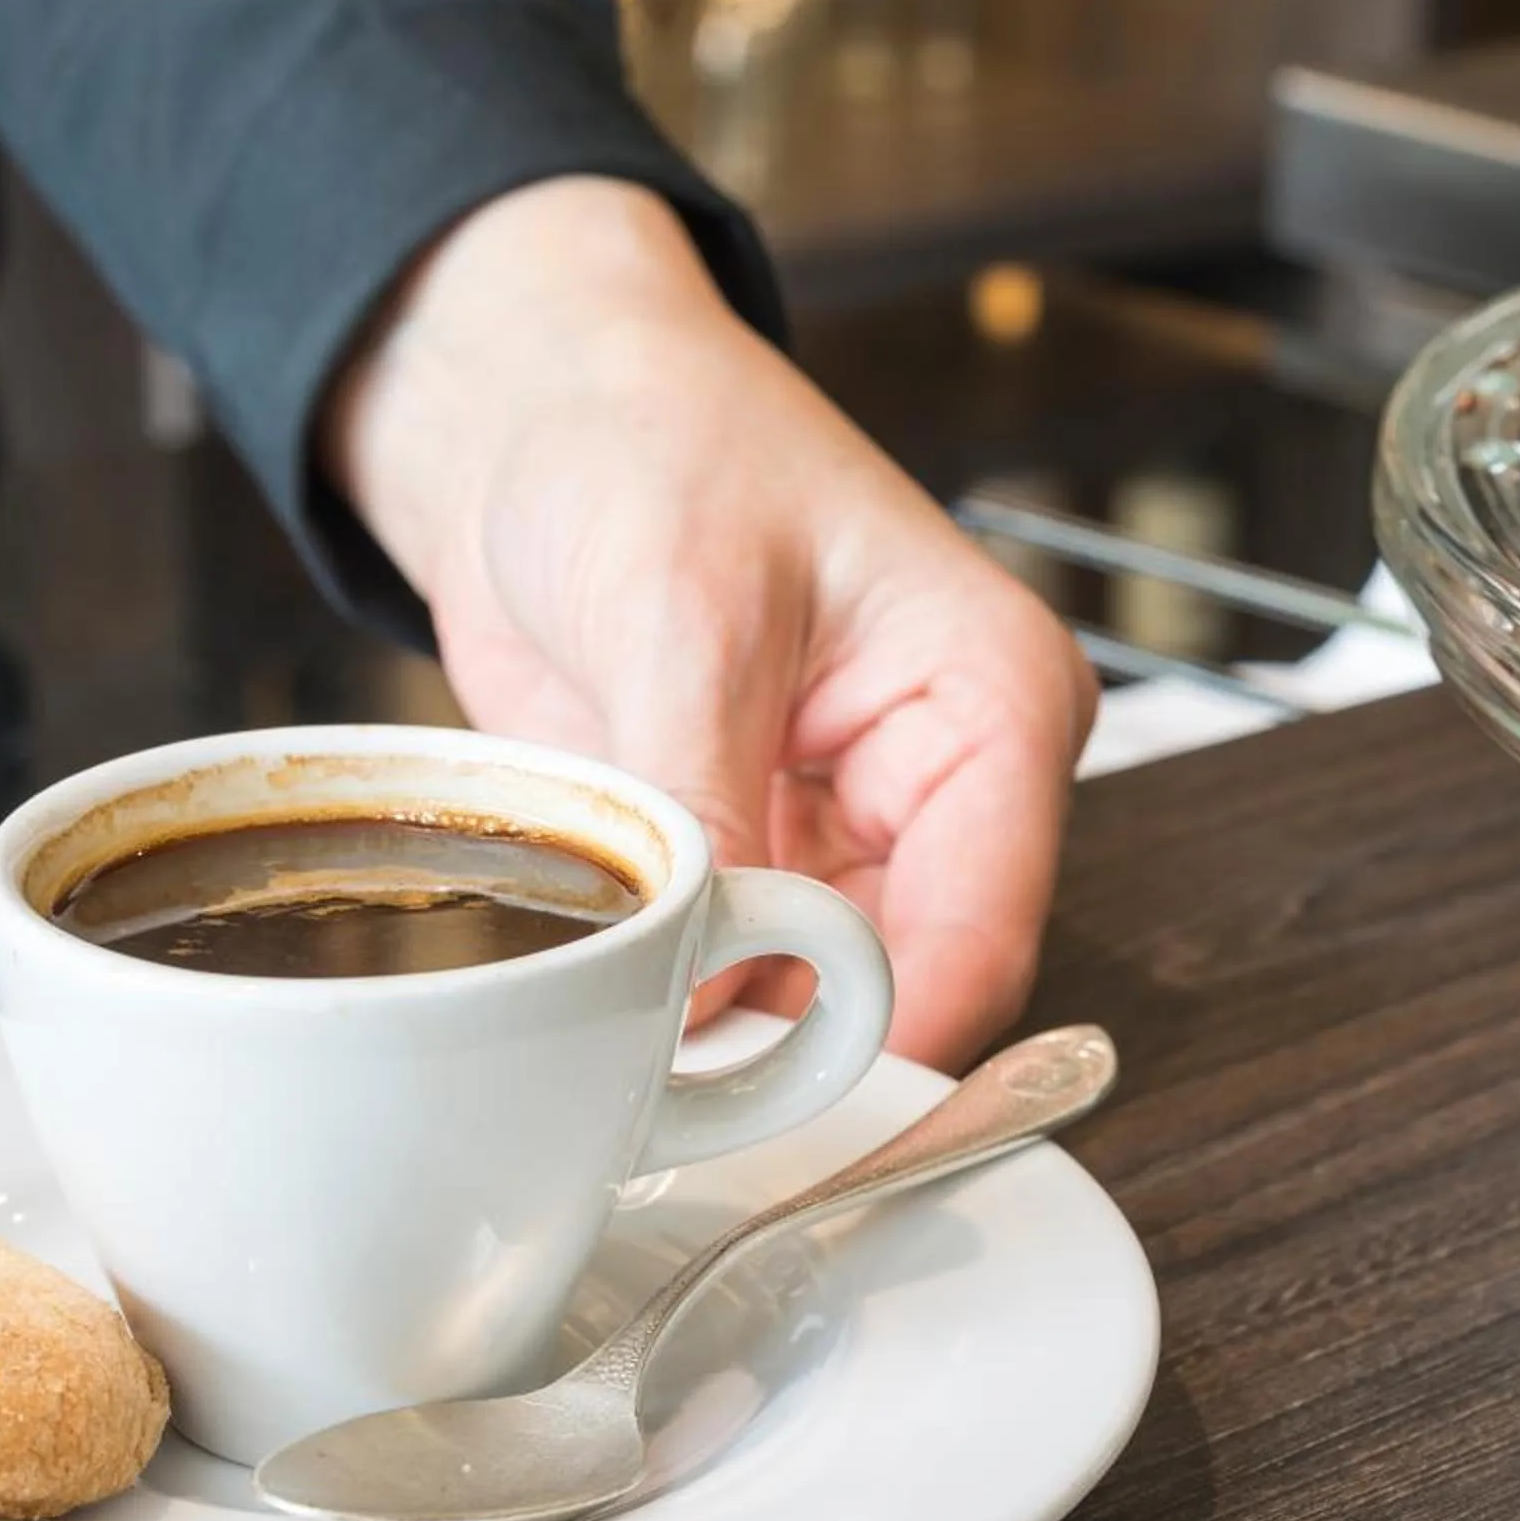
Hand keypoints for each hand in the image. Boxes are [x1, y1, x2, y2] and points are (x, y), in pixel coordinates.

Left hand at [323, 177, 1096, 1070]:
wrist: (527, 415)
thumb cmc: (644, 439)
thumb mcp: (682, 614)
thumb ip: (706, 809)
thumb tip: (703, 989)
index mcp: (991, 699)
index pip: (984, 926)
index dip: (895, 1032)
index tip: (793, 1104)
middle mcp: (943, 784)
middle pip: (913, 983)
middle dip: (800, 1044)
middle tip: (682, 1090)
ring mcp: (847, 832)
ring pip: (820, 998)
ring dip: (724, 1022)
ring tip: (623, 1023)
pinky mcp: (756, 858)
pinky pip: (734, 970)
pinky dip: (672, 988)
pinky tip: (609, 985)